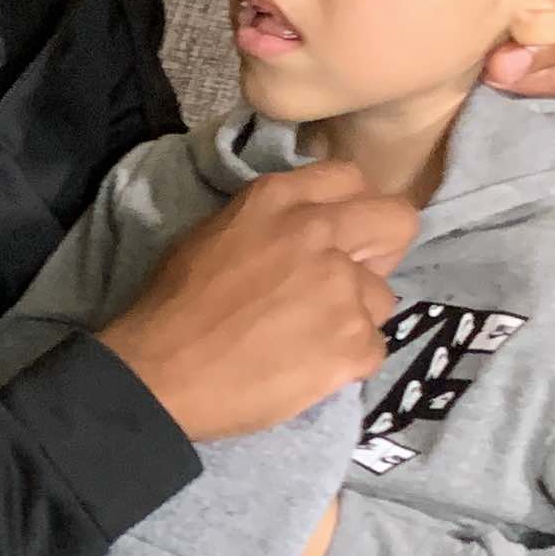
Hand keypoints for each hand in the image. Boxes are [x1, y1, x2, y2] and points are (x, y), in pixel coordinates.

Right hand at [99, 160, 414, 443]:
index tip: (340, 235)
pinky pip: (373, 349)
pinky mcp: (352, 344)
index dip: (352, 209)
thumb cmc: (171, 308)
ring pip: (382, 298)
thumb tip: (304, 232)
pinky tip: (306, 369)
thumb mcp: (212, 234)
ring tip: (307, 340)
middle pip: (396, 222)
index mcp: (278, 200)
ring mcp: (341, 289)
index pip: (351, 178)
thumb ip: (270, 222)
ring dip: (353, 317)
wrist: (158, 376)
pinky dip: (346, 363)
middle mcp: (319, 233)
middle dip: (381, 250)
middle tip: (348, 282)